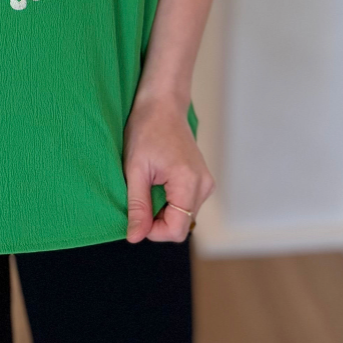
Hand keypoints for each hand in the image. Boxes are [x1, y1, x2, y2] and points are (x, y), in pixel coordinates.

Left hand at [123, 93, 213, 242]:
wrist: (163, 104)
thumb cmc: (146, 129)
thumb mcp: (135, 168)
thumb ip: (137, 206)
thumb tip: (135, 238)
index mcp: (189, 182)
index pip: (176, 230)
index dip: (153, 231)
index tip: (137, 214)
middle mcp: (204, 186)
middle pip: (182, 225)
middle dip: (157, 220)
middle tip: (140, 196)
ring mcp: (206, 183)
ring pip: (184, 216)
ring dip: (163, 211)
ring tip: (149, 184)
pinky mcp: (203, 180)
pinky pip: (187, 204)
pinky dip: (170, 202)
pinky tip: (158, 182)